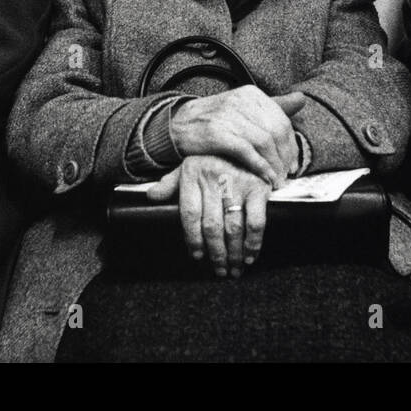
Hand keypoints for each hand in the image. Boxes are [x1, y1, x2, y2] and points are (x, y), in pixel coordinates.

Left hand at [148, 155, 271, 277]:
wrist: (246, 141)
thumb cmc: (214, 159)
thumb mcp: (188, 165)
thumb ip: (170, 183)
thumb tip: (151, 196)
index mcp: (193, 174)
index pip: (189, 214)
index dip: (192, 239)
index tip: (197, 256)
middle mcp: (215, 178)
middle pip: (212, 226)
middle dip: (216, 253)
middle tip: (219, 269)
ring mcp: (238, 183)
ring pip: (233, 228)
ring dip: (233, 253)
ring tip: (233, 269)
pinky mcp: (258, 188)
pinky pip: (255, 221)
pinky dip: (253, 242)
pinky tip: (249, 255)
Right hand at [169, 87, 304, 188]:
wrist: (176, 125)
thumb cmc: (213, 120)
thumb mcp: (242, 107)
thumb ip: (273, 105)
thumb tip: (302, 99)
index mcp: (251, 94)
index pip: (282, 120)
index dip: (291, 144)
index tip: (292, 163)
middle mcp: (241, 101)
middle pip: (276, 132)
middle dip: (285, 157)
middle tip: (286, 175)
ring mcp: (229, 116)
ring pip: (265, 143)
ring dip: (274, 165)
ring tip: (277, 180)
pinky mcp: (218, 133)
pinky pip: (248, 152)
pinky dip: (260, 168)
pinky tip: (264, 179)